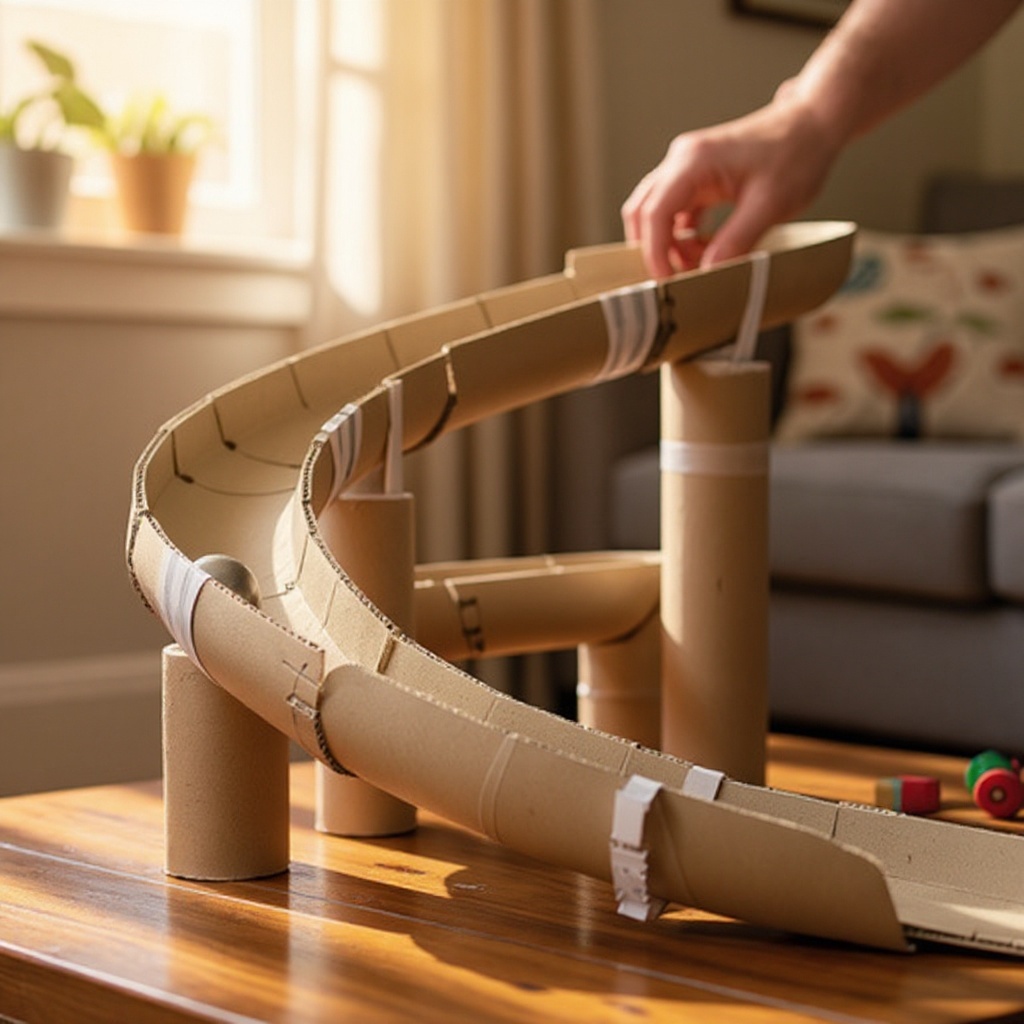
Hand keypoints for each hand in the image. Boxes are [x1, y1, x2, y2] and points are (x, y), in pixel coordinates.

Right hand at [621, 94, 838, 276]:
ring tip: (700, 262)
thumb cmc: (796, 156)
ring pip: (656, 212)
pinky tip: (706, 248)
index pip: (654, 213)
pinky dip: (683, 234)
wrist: (812, 125)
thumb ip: (735, 240)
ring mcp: (687, 167)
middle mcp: (682, 160)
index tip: (667, 282)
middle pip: (643, 211)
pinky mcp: (698, 176)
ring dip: (670, 243)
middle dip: (654, 249)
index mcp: (693, 162)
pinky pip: (675, 210)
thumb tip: (708, 272)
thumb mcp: (769, 205)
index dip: (655, 253)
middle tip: (676, 278)